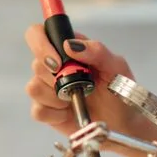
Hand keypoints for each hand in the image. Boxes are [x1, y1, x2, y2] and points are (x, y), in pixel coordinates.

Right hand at [22, 26, 147, 141]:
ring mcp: (47, 89)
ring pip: (33, 88)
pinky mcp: (46, 111)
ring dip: (56, 97)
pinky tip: (68, 113)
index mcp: (67, 48)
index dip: (41, 45)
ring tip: (75, 100)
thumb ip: (96, 50)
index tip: (58, 63)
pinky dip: (54, 114)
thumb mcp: (116, 66)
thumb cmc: (119, 91)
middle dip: (56, 78)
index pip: (38, 34)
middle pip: (35, 64)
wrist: (123, 123)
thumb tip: (69, 45)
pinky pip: (37, 110)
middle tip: (77, 86)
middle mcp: (54, 66)